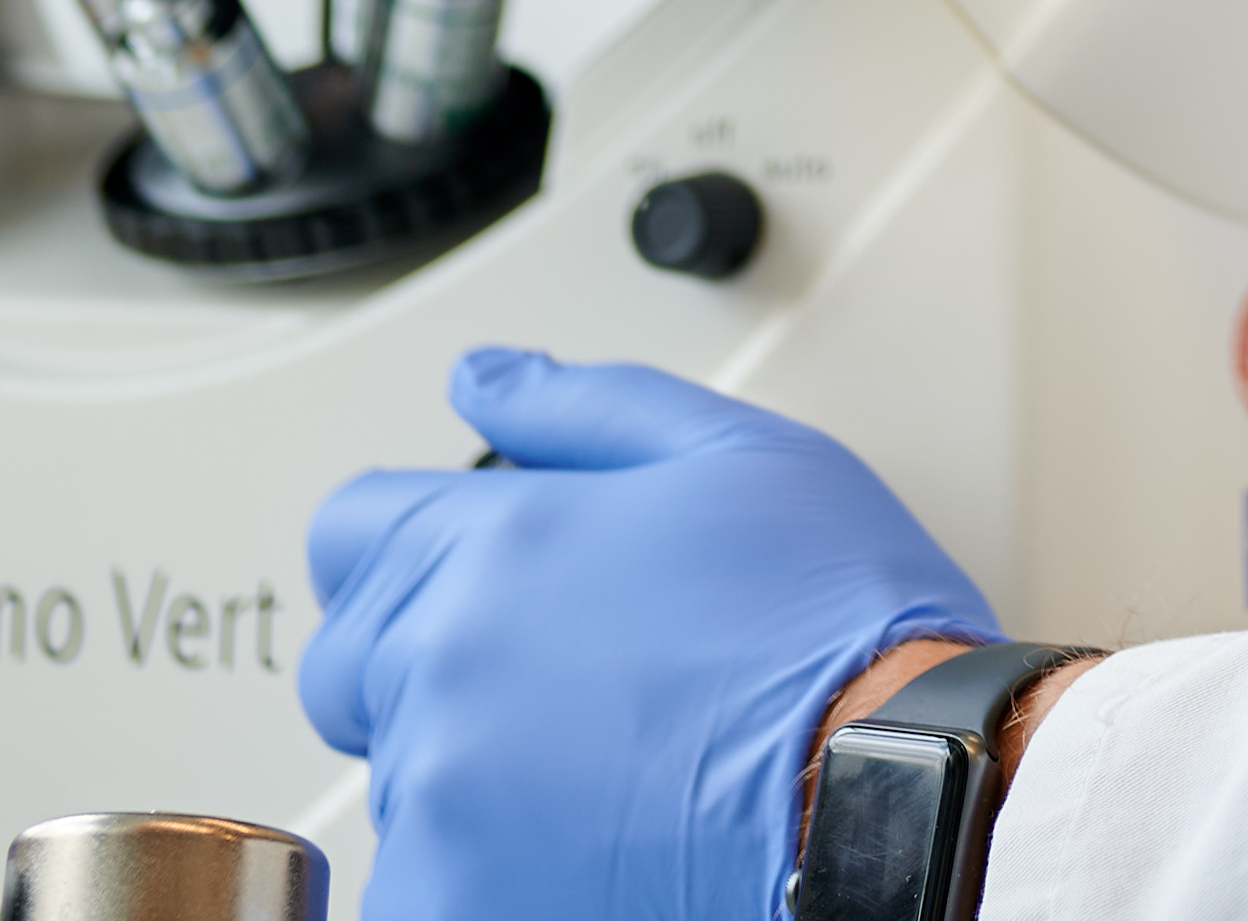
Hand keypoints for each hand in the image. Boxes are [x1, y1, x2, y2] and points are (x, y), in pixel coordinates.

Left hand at [302, 347, 989, 920]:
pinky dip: (481, 870)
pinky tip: (583, 848)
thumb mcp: (738, 455)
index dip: (417, 549)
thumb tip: (486, 377)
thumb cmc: (838, 629)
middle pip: (350, 663)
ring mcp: (444, 790)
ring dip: (469, 775)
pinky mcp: (460, 895)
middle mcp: (445, 660)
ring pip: (397, 779)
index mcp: (494, 540)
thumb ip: (586, 408)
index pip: (351, 531)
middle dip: (428, 665)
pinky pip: (419, 882)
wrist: (897, 787)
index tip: (475, 586)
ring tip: (602, 772)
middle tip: (556, 690)